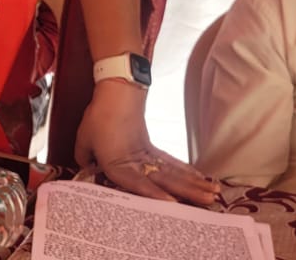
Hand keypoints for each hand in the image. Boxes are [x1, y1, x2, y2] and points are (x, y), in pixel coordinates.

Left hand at [75, 79, 218, 205]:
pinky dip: (186, 171)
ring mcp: (148, 154)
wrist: (116, 93)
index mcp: (117, 161)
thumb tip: (88, 168)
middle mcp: (137, 160)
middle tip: (207, 201)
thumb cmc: (99, 116)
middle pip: (165, 178)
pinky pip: (171, 162)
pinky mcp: (152, 148)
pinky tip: (199, 178)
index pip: (135, 182)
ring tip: (212, 193)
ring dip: (193, 183)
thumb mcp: (83, 138)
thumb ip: (84, 157)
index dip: (152, 193)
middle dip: (187, 191)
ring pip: (173, 172)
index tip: (170, 203)